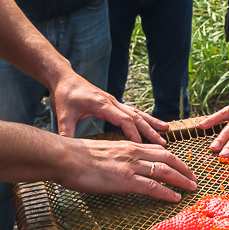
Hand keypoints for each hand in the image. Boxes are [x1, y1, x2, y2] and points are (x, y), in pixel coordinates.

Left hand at [50, 70, 169, 145]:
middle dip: (149, 130)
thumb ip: (66, 133)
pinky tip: (151, 124)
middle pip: (135, 116)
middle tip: (163, 142)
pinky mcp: (112, 102)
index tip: (141, 146)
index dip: (132, 133)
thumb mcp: (62, 115)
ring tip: (166, 129)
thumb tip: (66, 151)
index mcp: (101, 104)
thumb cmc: (64, 95)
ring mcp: (113, 101)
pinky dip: (144, 118)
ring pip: (137, 112)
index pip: (123, 119)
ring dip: (151, 122)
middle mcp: (111, 101)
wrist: (64, 78)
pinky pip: (132, 110)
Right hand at [57, 137, 196, 202]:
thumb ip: (115, 160)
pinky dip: (166, 192)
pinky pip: (152, 186)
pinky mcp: (125, 180)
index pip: (157, 149)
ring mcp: (130, 166)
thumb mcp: (102, 154)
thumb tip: (119, 170)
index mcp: (127, 145)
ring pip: (164, 170)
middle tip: (193, 178)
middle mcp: (133, 152)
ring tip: (191, 188)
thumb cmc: (77, 157)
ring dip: (181, 180)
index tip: (181, 166)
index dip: (172, 158)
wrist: (66, 158)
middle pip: (167, 157)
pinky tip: (175, 198)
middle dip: (183, 168)